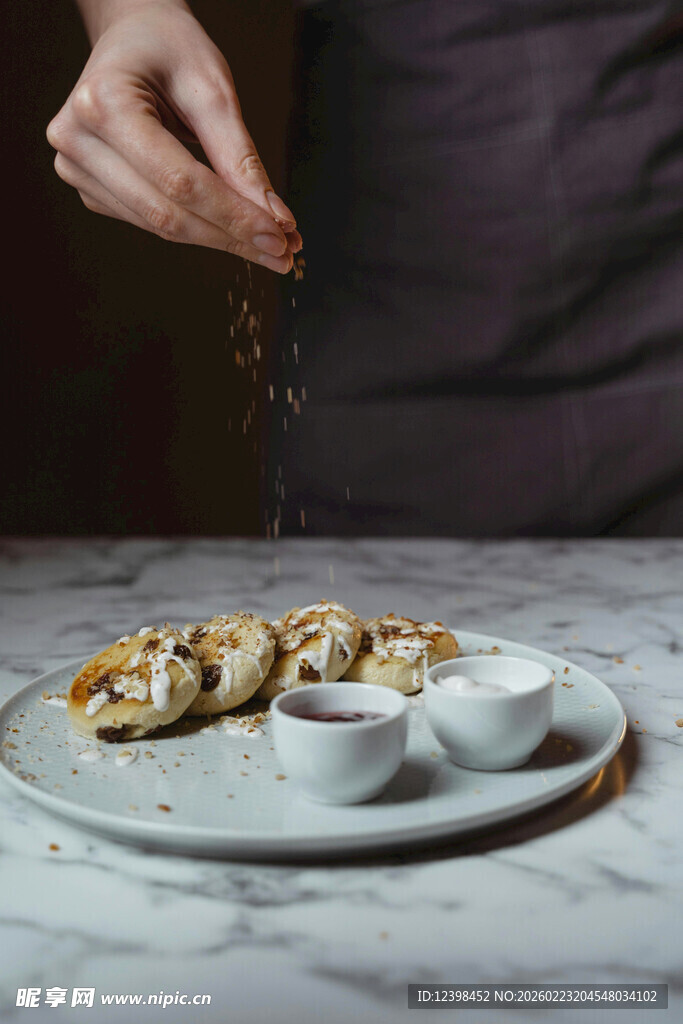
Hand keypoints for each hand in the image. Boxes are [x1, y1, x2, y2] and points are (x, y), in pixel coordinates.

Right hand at [47, 0, 300, 271]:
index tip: (280, 235)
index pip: (180, 181)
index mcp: (103, 103)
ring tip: (267, 245)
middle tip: (282, 250)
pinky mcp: (91, 189)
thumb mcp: (212, 88)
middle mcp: (78, 140)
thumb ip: (240, 156)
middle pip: (167, 213)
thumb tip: (274, 217)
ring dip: (219, 241)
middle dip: (232, 236)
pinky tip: (230, 230)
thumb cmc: (168, 48)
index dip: (234, 216)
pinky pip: (150, 222)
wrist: (132, 35)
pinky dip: (197, 230)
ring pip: (160, 226)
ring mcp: (77, 169)